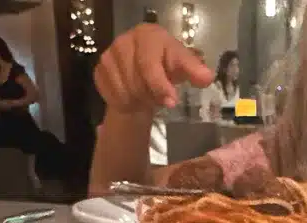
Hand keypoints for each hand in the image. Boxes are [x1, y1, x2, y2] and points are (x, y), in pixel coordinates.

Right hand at [96, 23, 213, 112]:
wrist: (145, 75)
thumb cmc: (167, 66)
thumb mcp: (183, 67)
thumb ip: (195, 71)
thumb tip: (207, 78)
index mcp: (147, 35)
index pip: (149, 64)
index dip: (160, 85)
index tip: (171, 102)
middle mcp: (124, 41)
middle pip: (136, 81)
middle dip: (152, 96)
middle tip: (161, 98)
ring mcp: (108, 56)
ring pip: (125, 92)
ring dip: (140, 101)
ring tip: (148, 95)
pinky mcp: (99, 72)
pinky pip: (113, 97)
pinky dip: (126, 103)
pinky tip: (133, 97)